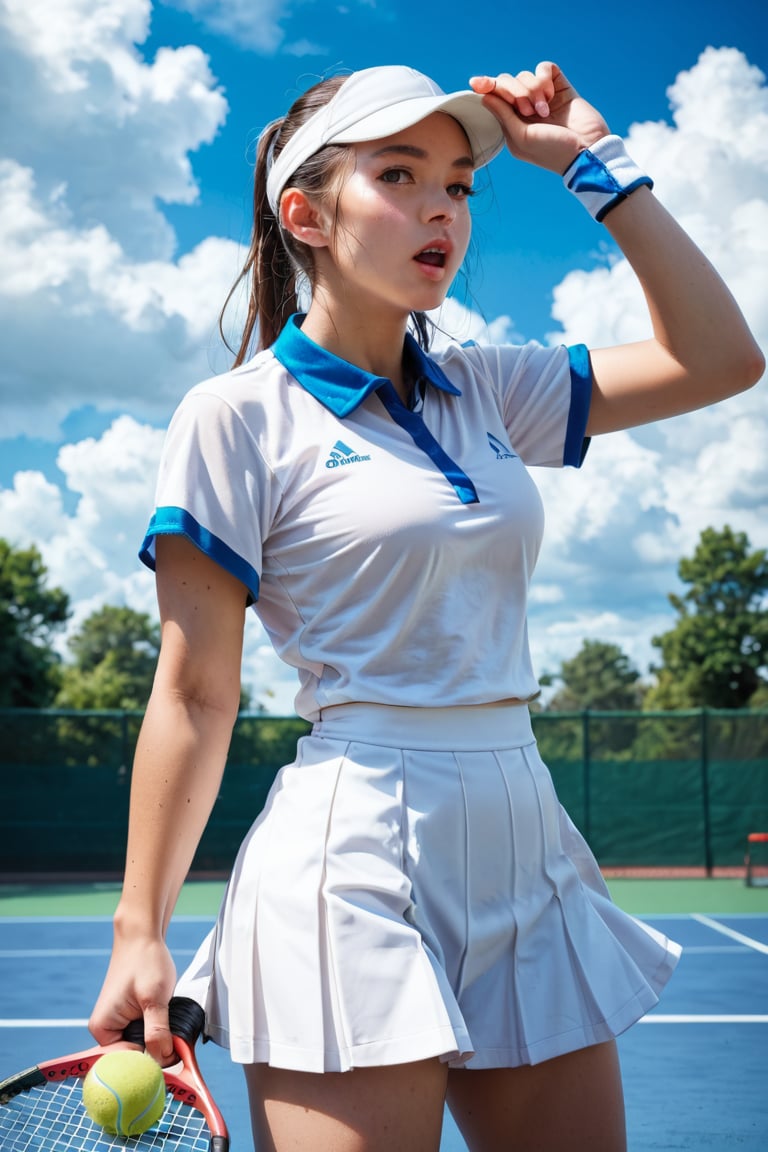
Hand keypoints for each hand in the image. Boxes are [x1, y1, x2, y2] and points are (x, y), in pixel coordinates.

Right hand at [89, 935, 177, 1065]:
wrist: (142, 937)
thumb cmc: (145, 962)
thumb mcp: (154, 999)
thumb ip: (157, 1032)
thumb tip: (163, 1062)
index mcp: (103, 1030)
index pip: (126, 1064)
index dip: (149, 1066)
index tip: (172, 1064)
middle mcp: (107, 1033)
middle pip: (135, 1059)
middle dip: (157, 1056)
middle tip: (180, 1049)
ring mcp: (119, 1026)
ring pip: (143, 1049)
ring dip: (161, 1045)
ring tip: (177, 1036)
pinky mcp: (130, 1020)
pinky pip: (145, 1037)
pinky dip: (160, 1036)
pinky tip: (171, 1030)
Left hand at [470, 62, 609, 174]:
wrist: (585, 150)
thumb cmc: (552, 151)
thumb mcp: (521, 138)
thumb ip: (503, 116)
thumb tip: (484, 96)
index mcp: (513, 123)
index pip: (495, 98)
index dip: (487, 88)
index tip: (476, 83)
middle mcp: (526, 108)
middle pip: (507, 82)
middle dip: (513, 92)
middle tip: (526, 110)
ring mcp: (543, 97)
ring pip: (525, 75)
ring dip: (532, 90)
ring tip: (544, 110)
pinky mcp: (559, 87)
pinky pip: (544, 68)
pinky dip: (544, 78)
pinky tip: (551, 96)